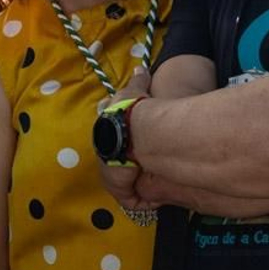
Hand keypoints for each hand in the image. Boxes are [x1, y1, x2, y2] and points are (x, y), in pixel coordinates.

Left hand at [97, 68, 160, 212]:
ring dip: (143, 183)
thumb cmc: (128, 112)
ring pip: (130, 186)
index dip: (129, 149)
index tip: (144, 149)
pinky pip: (135, 201)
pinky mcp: (123, 191)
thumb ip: (138, 82)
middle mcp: (108, 159)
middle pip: (121, 170)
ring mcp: (114, 178)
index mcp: (108, 137)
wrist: (128, 133)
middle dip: (134, 170)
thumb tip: (141, 68)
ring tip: (160, 182)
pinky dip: (148, 199)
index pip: (116, 147)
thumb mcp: (132, 92)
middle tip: (152, 168)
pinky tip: (159, 196)